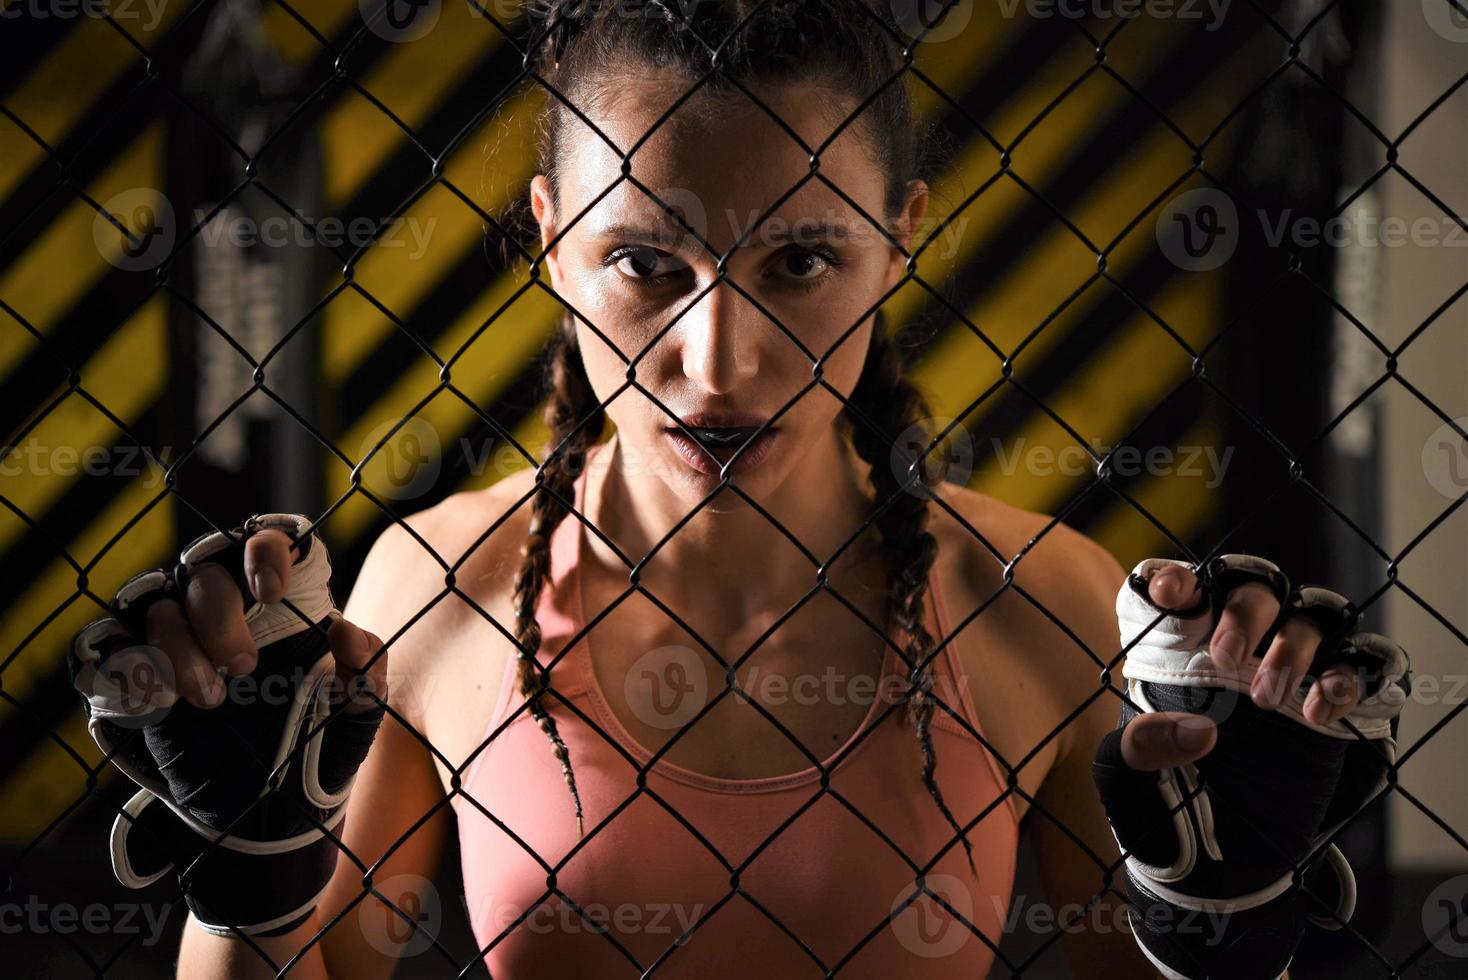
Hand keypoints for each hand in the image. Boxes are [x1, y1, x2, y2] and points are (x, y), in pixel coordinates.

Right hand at [69, 514, 387, 937]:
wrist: (270, 814)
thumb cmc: (318, 749)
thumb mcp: (356, 718)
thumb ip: (365, 673)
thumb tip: (347, 632)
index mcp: (279, 605)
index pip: (267, 541)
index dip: (263, 552)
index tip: (272, 594)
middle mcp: (223, 611)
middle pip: (202, 570)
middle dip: (220, 616)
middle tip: (246, 667)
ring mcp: (175, 642)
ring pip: (155, 606)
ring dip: (178, 648)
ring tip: (210, 700)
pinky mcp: (136, 681)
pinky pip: (107, 649)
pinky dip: (128, 669)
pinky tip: (159, 702)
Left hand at [1093, 553, 1410, 979]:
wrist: (1216, 871)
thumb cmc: (1159, 811)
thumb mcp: (1127, 783)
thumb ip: (1140, 750)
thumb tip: (1198, 730)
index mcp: (1177, 653)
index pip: (1181, 591)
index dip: (1177, 579)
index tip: (1170, 595)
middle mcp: (1237, 650)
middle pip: (1255, 586)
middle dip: (1245, 611)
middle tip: (1227, 659)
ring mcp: (1290, 672)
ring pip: (1312, 615)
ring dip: (1294, 646)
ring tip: (1268, 698)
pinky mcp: (1336, 706)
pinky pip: (1361, 665)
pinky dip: (1346, 679)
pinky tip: (1320, 713)